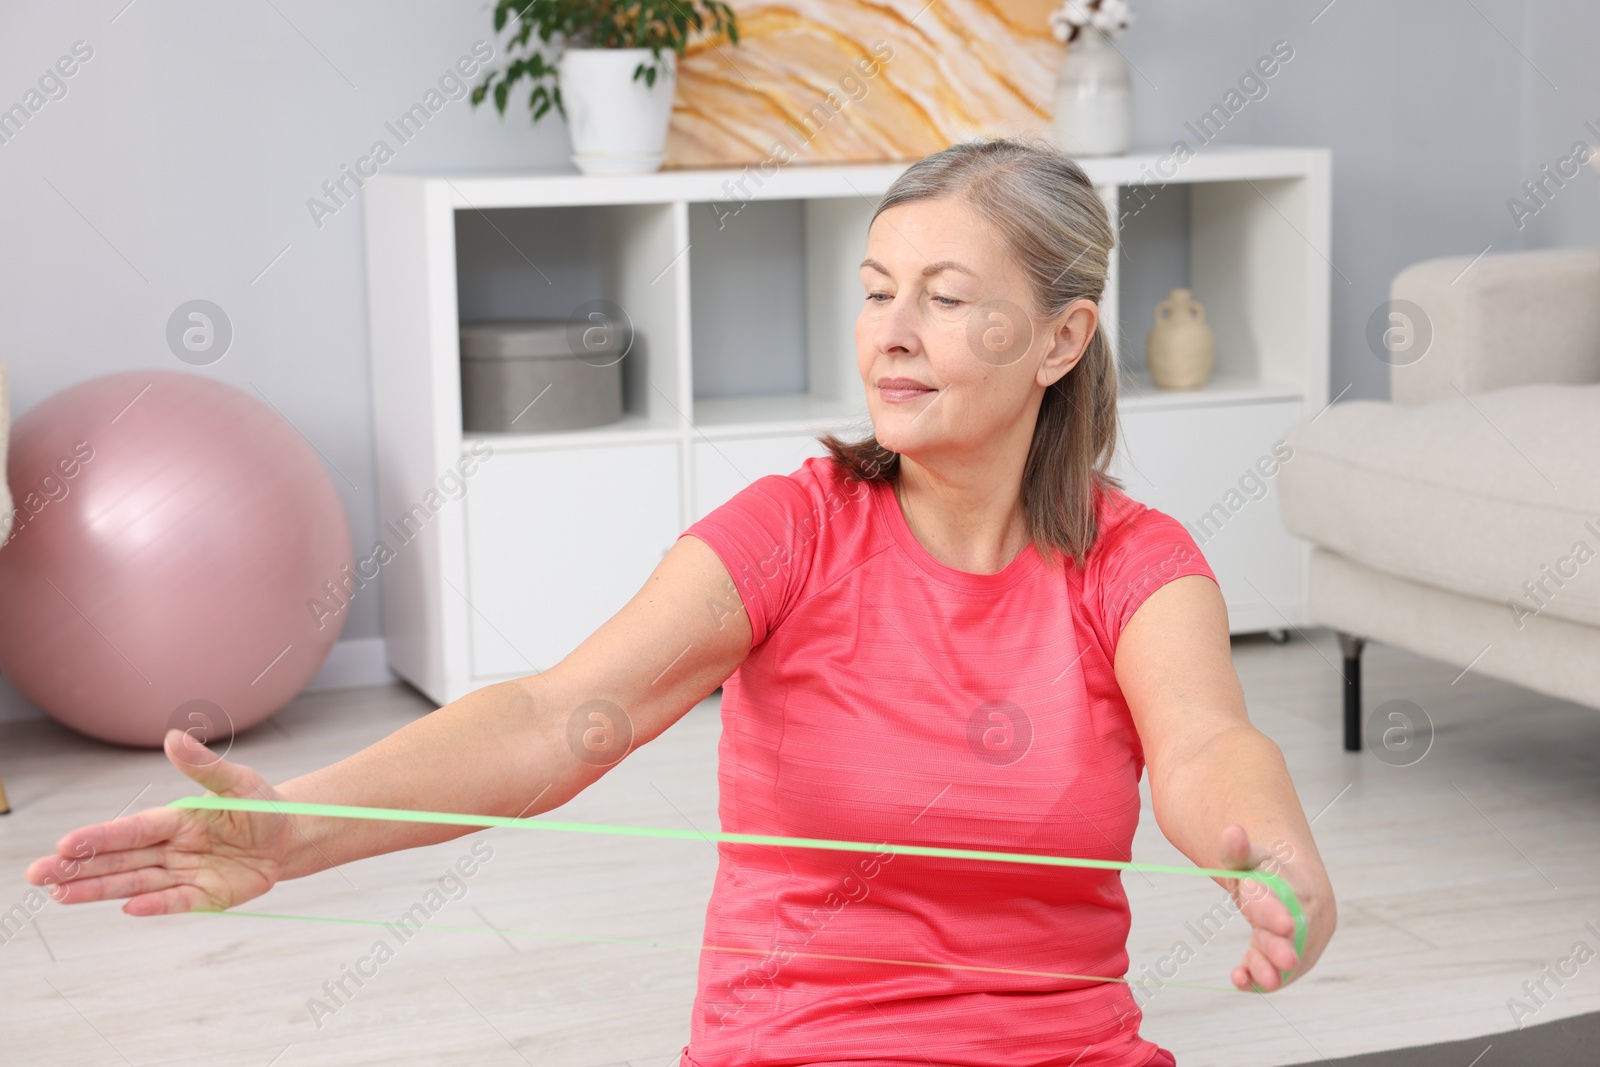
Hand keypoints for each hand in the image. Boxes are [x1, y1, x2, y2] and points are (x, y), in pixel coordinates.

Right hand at [24, 729, 296, 915]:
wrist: (290, 837)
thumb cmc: (259, 806)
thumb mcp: (238, 782)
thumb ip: (204, 767)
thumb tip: (173, 736)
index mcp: (175, 819)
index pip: (131, 830)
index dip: (99, 837)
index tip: (65, 843)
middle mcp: (171, 848)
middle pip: (119, 859)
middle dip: (79, 867)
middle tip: (38, 874)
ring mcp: (184, 874)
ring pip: (135, 883)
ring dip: (99, 890)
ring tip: (60, 896)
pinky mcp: (205, 896)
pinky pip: (176, 901)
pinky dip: (154, 905)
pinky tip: (127, 908)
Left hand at [1216, 823, 1300, 991]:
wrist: (1296, 887)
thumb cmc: (1268, 871)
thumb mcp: (1251, 857)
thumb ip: (1237, 851)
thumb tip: (1231, 833)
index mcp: (1293, 885)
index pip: (1283, 899)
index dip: (1278, 912)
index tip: (1282, 926)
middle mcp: (1304, 915)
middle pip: (1293, 935)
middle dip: (1283, 947)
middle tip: (1284, 961)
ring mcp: (1303, 940)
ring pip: (1287, 958)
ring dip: (1269, 969)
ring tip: (1252, 979)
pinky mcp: (1296, 960)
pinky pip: (1279, 973)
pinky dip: (1259, 978)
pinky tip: (1238, 979)